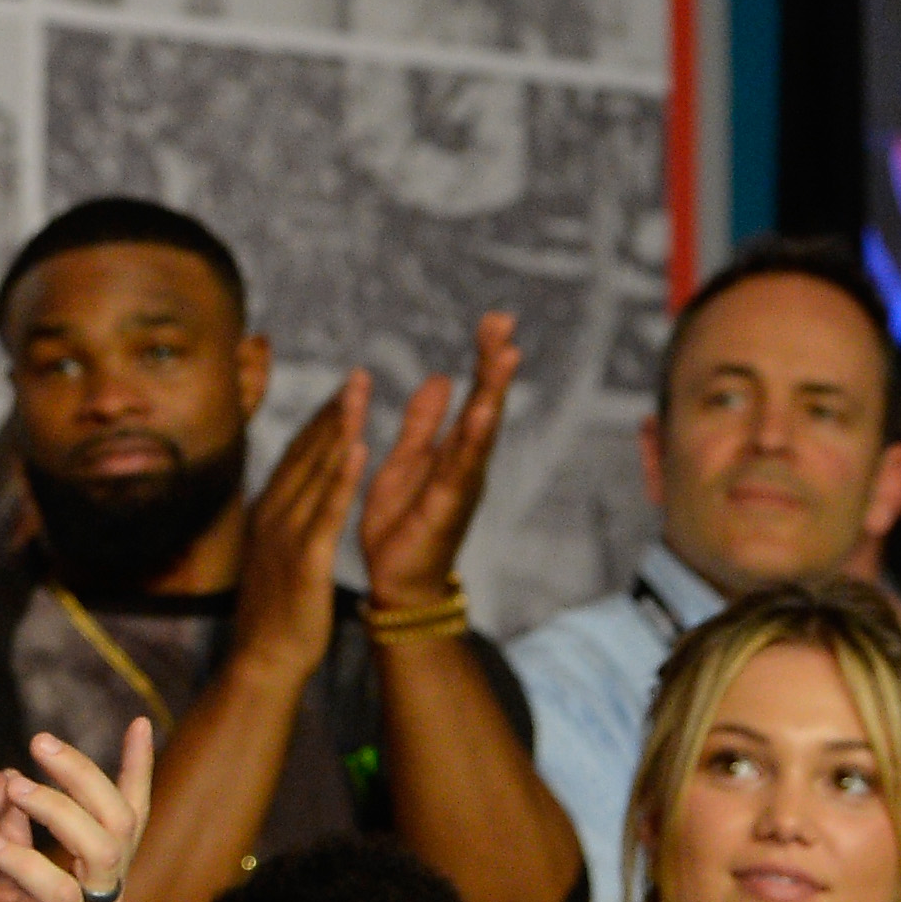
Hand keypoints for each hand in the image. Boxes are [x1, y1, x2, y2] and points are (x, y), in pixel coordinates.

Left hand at [0, 721, 151, 901]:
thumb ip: (13, 852)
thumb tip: (8, 794)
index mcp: (90, 886)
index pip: (124, 818)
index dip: (135, 771)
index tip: (140, 723)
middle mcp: (103, 901)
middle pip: (120, 819)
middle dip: (85, 772)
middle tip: (39, 742)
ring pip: (102, 848)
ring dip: (57, 807)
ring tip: (13, 784)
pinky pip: (62, 896)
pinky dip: (28, 863)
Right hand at [232, 372, 366, 688]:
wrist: (262, 660)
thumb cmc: (273, 614)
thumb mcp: (273, 556)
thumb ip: (281, 523)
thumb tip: (286, 499)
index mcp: (270, 512)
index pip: (297, 457)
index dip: (321, 422)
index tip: (344, 392)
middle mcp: (275, 513)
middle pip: (307, 455)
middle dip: (334, 413)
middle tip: (358, 376)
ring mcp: (287, 534)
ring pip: (317, 472)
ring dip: (338, 429)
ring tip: (359, 393)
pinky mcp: (305, 558)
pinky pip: (327, 511)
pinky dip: (342, 476)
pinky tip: (358, 448)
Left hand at [360, 312, 517, 610]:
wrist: (398, 582)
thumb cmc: (404, 524)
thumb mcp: (408, 460)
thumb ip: (423, 423)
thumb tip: (442, 377)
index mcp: (454, 450)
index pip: (473, 395)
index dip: (483, 359)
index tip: (495, 319)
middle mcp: (466, 464)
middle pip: (485, 405)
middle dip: (492, 364)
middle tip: (502, 321)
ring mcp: (462, 485)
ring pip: (481, 432)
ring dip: (491, 394)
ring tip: (503, 356)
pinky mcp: (447, 506)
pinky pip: (461, 469)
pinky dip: (472, 440)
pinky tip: (480, 413)